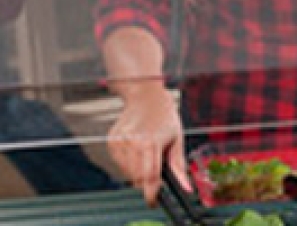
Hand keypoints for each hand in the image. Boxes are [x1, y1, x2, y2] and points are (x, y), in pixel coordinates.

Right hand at [107, 83, 187, 205]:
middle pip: (137, 178)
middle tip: (156, 170)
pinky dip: (129, 163)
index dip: (152, 193)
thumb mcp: (177, 138)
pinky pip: (120, 164)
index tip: (153, 202)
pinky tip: (137, 148)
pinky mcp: (111, 141)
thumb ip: (179, 166)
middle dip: (146, 182)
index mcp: (150, 142)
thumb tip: (185, 187)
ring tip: (148, 152)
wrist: (145, 96)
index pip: (149, 177)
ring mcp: (119, 142)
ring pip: (127, 173)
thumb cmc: (165, 116)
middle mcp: (131, 143)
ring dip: (138, 172)